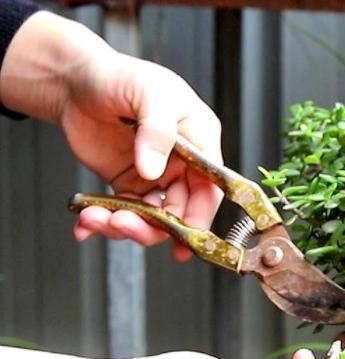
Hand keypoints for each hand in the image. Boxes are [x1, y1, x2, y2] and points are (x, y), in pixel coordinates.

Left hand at [0, 12, 222, 260]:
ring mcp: (154, 176)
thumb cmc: (122, 76)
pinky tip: (85, 222)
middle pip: (181, 211)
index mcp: (199, 141)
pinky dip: (103, 223)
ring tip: (95, 218)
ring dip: (125, 227)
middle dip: (154, 226)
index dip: (200, 216)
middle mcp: (182, 164)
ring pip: (152, 218)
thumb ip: (157, 131)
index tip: (183, 238)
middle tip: (122, 223)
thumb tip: (153, 171)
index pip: (210, 188)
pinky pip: (123, 213)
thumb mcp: (150, 93)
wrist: (76, 80)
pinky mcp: (127, 184)